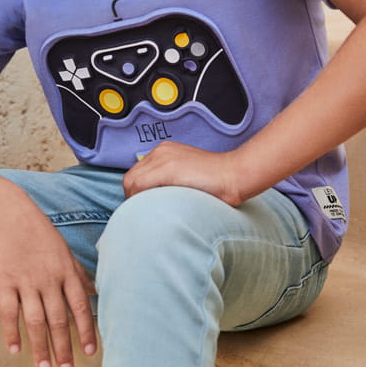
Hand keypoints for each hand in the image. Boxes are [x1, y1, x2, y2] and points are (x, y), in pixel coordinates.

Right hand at [0, 188, 96, 366]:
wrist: (8, 214)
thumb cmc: (39, 232)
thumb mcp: (64, 250)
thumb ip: (78, 273)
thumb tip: (95, 291)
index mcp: (66, 271)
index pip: (80, 307)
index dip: (87, 331)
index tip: (91, 352)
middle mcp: (49, 279)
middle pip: (59, 320)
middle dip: (64, 347)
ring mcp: (26, 281)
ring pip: (35, 321)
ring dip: (40, 347)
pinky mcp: (4, 282)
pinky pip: (9, 312)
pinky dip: (11, 332)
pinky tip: (15, 350)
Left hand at [122, 141, 242, 206]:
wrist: (235, 175)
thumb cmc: (216, 183)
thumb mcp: (187, 178)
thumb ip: (170, 183)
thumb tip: (154, 202)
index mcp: (165, 152)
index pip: (137, 174)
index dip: (136, 193)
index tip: (145, 207)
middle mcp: (160, 151)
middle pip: (130, 178)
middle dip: (133, 198)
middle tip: (144, 214)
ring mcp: (163, 158)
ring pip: (132, 182)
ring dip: (136, 200)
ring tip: (149, 214)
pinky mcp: (168, 168)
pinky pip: (139, 185)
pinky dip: (140, 200)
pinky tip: (154, 210)